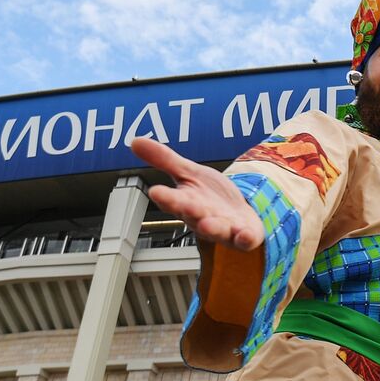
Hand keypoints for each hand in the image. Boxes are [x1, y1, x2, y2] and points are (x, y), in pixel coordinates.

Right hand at [131, 138, 264, 250]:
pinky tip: (245, 235)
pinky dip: (245, 238)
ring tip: (208, 224)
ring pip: (216, 230)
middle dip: (187, 210)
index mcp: (186, 202)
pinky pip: (244, 240)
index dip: (165, 197)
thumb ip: (164, 160)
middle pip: (192, 215)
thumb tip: (134, 141)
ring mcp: (223, 228)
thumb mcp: (189, 172)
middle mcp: (202, 217)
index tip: (155, 191)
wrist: (240, 213)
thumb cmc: (211, 197)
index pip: (172, 200)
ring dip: (212, 228)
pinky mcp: (243, 236)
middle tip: (182, 204)